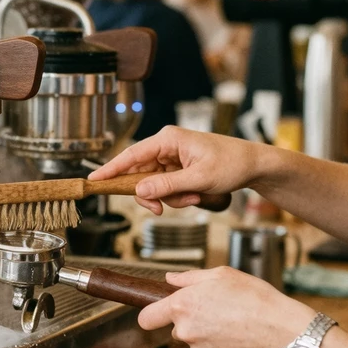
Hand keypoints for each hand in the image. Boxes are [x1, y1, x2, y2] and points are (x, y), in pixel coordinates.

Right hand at [90, 126, 260, 214]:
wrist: (254, 165)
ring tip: (194, 197)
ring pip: (153, 185)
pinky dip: (178, 196)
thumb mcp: (199, 179)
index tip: (94, 181)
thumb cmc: (232, 163)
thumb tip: (140, 192)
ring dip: (170, 197)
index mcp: (168, 139)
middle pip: (139, 175)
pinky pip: (166, 187)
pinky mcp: (178, 168)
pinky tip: (196, 195)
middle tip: (161, 209)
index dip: (111, 169)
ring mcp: (171, 157)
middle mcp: (166, 146)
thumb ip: (167, 186)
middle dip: (153, 194)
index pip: (131, 155)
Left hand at [137, 267, 315, 347]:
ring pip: (196, 340)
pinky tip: (238, 335)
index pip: (147, 318)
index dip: (151, 314)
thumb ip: (190, 278)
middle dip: (192, 319)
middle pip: (178, 327)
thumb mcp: (222, 275)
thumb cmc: (254, 298)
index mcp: (182, 306)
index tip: (157, 313)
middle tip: (218, 308)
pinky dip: (220, 346)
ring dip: (208, 332)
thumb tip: (170, 279)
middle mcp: (186, 330)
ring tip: (233, 321)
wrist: (280, 330)